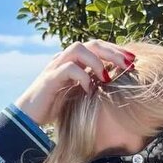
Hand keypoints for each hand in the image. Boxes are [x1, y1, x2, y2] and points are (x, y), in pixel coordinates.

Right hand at [13, 38, 135, 126]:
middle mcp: (65, 59)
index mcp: (74, 61)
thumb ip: (94, 86)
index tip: (134, 60)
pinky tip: (89, 90)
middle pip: (92, 44)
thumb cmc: (56, 108)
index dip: (116, 51)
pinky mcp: (49, 78)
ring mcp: (56, 67)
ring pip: (78, 49)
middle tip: (129, 63)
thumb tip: (117, 85)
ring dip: (96, 61)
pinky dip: (81, 77)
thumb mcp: (80, 95)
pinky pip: (67, 68)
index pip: (98, 47)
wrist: (29, 118)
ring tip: (107, 77)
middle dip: (113, 52)